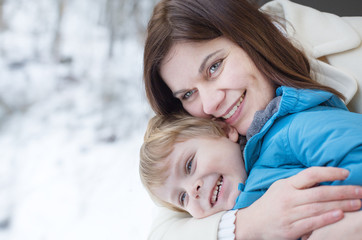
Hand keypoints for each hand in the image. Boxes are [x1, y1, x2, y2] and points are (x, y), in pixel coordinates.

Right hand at [234, 167, 361, 239]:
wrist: (252, 223)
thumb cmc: (270, 204)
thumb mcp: (280, 187)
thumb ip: (299, 184)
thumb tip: (324, 179)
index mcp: (286, 185)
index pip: (310, 174)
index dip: (329, 172)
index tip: (346, 173)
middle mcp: (288, 198)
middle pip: (320, 193)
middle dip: (343, 191)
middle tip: (361, 191)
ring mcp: (289, 214)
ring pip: (319, 208)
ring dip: (342, 205)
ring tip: (358, 203)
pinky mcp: (290, 229)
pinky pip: (312, 223)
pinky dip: (327, 219)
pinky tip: (341, 215)